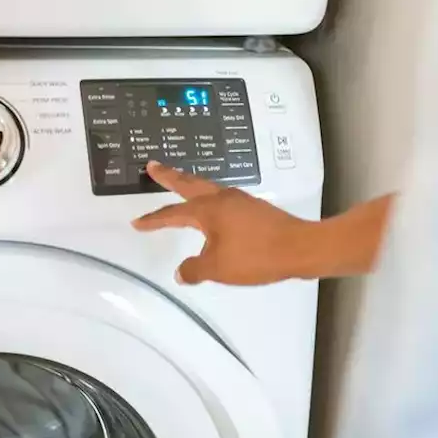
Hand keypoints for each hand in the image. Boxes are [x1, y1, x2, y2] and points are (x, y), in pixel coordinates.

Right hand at [131, 161, 314, 284]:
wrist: (300, 248)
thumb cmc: (256, 256)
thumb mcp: (218, 268)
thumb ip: (194, 270)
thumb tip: (181, 272)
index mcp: (208, 210)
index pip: (173, 214)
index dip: (154, 219)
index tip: (137, 222)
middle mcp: (223, 198)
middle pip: (190, 184)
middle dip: (169, 176)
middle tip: (153, 166)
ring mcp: (241, 201)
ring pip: (208, 189)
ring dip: (191, 186)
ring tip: (180, 185)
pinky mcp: (255, 209)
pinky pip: (224, 200)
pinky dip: (210, 200)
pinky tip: (214, 212)